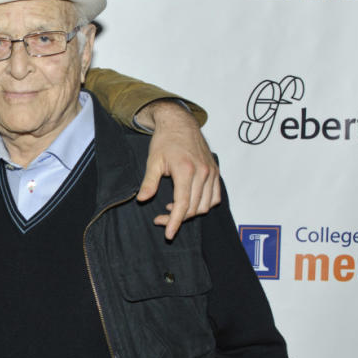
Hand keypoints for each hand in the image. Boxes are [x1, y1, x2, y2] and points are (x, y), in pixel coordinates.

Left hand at [135, 101, 220, 239]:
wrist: (180, 124)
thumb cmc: (165, 141)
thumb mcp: (153, 161)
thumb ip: (149, 182)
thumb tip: (142, 199)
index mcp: (185, 170)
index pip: (183, 205)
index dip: (175, 222)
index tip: (169, 234)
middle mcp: (202, 173)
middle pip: (194, 208)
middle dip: (177, 218)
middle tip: (160, 219)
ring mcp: (212, 173)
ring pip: (206, 205)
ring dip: (190, 213)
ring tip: (172, 208)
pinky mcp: (216, 172)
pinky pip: (214, 197)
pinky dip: (203, 205)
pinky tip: (188, 201)